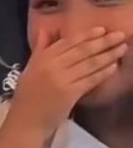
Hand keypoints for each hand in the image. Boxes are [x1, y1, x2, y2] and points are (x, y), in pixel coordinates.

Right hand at [10, 27, 127, 136]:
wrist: (27, 118)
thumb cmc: (28, 93)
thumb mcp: (31, 67)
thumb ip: (39, 48)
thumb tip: (44, 30)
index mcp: (42, 57)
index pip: (68, 42)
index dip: (86, 35)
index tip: (101, 29)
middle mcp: (53, 65)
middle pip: (82, 51)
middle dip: (102, 42)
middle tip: (119, 35)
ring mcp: (62, 79)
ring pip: (89, 64)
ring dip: (108, 55)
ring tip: (121, 48)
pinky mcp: (70, 93)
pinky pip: (90, 80)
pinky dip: (103, 72)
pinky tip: (114, 67)